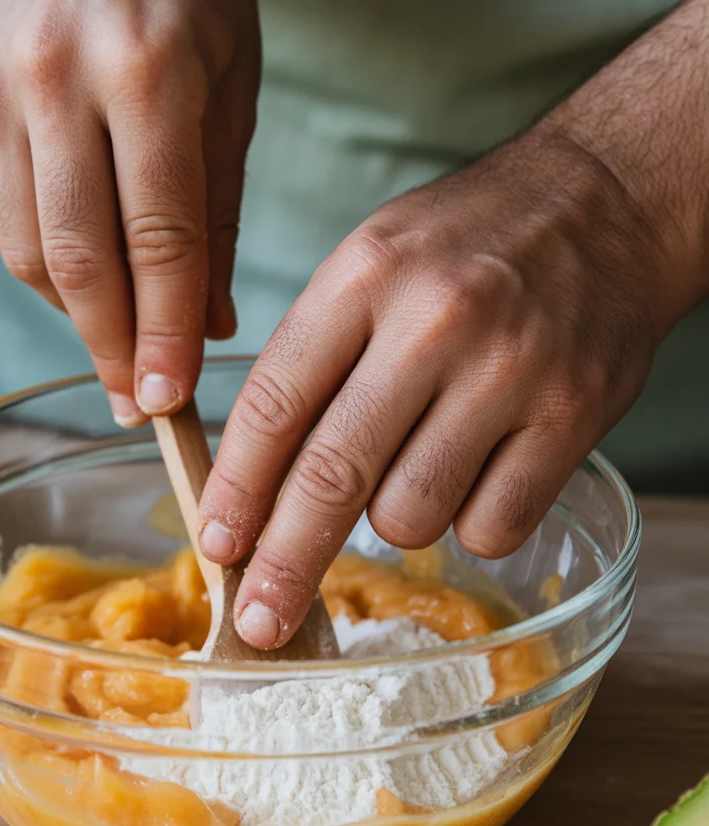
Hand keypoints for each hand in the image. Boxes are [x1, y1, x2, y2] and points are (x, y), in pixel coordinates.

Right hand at [0, 0, 259, 423]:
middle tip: (135, 401)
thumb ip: (220, 217)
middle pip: (77, 259)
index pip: (159, 239)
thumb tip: (206, 329)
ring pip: (27, 250)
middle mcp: (55, 75)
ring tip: (118, 325)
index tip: (169, 400)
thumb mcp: (233, 92)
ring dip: (77, 310)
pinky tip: (77, 260)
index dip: (164, 333)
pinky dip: (39, 258)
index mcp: (149, 69)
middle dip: (112, 347)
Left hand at [197, 129, 671, 648]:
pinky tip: (479, 475)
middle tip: (260, 622)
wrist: (608, 203)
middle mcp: (434, 323)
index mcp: (365, 276)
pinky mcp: (572, 419)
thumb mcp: (372, 259)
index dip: (235, 489)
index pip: (275, 404)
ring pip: (410, 516)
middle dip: (285, 563)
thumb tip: (253, 480)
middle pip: (333, 476)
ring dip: (395, 521)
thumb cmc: (470, 241)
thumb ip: (312, 356)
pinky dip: (472, 524)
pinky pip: (491, 527)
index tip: (217, 545)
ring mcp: (509, 373)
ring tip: (418, 468)